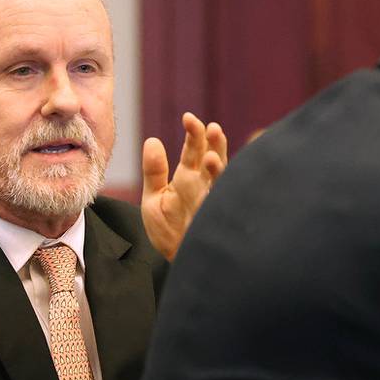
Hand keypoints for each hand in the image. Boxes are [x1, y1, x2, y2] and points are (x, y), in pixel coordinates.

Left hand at [141, 112, 227, 260]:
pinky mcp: (215, 223)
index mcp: (190, 178)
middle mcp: (205, 188)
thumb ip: (154, 171)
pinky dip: (228, 196)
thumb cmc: (169, 230)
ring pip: (222, 182)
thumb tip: (152, 140)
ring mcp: (212, 205)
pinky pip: (225, 208)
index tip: (188, 118)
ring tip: (211, 159)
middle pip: (212, 160)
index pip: (194, 150)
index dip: (194, 134)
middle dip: (212, 145)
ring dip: (218, 171)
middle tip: (210, 128)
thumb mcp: (154, 199)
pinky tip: (225, 189)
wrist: (176, 262)